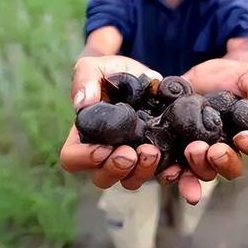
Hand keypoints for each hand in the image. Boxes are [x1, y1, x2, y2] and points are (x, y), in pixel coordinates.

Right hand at [60, 56, 162, 190]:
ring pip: (130, 180)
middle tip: (132, 153)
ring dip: (141, 172)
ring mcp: (131, 158)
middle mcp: (105, 153)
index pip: (72, 159)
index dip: (85, 159)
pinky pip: (160, 174)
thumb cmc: (110, 72)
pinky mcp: (155, 155)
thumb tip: (82, 103)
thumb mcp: (95, 67)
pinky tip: (174, 165)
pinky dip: (167, 173)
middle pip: (102, 177)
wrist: (143, 75)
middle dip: (116, 169)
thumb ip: (85, 79)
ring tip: (152, 151)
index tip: (104, 148)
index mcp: (84, 136)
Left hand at [157, 59, 247, 204]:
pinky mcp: (179, 152)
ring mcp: (203, 154)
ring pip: (206, 172)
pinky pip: (178, 171)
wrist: (195, 76)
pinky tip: (170, 171)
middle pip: (232, 168)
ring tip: (192, 149)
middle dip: (224, 162)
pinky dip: (174, 175)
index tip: (242, 136)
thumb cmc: (228, 76)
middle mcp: (227, 150)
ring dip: (200, 167)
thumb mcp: (245, 73)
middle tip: (215, 150)